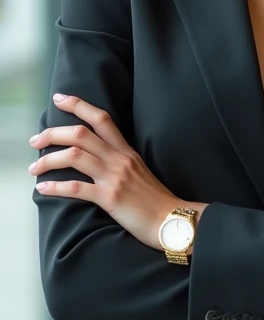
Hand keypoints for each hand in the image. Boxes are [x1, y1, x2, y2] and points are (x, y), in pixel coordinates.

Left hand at [29, 94, 206, 250]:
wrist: (173, 221)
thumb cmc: (155, 201)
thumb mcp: (140, 171)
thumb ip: (120, 161)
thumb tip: (97, 157)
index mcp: (126, 151)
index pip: (101, 118)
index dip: (78, 105)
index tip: (59, 98)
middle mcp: (119, 159)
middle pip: (81, 134)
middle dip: (53, 133)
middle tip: (35, 140)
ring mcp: (115, 177)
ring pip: (75, 156)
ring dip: (49, 160)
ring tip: (34, 167)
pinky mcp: (110, 198)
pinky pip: (76, 188)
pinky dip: (55, 187)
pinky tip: (43, 188)